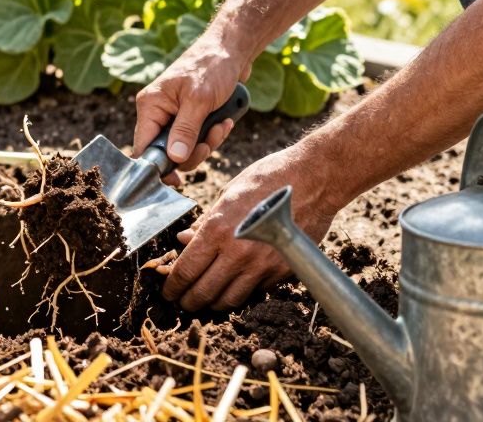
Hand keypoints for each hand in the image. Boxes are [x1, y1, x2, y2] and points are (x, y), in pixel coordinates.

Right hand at [134, 35, 251, 177]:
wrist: (232, 49)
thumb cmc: (212, 66)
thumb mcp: (199, 100)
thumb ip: (185, 130)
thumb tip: (174, 159)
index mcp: (151, 105)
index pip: (143, 147)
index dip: (157, 167)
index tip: (176, 181)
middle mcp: (158, 112)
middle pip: (166, 152)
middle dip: (191, 152)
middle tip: (208, 143)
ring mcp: (175, 115)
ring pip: (185, 148)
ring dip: (206, 143)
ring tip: (222, 125)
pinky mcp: (191, 116)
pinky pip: (198, 138)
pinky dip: (213, 134)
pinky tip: (225, 121)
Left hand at [162, 148, 339, 310]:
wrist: (314, 180)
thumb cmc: (268, 178)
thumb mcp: (227, 194)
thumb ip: (205, 223)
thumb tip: (183, 241)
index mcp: (218, 230)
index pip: (186, 271)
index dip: (172, 287)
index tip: (167, 291)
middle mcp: (238, 253)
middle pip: (204, 293)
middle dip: (188, 301)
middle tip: (182, 301)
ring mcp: (262, 266)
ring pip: (229, 299)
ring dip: (213, 303)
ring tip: (205, 298)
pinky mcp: (282, 272)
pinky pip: (254, 292)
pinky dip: (240, 292)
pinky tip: (234, 285)